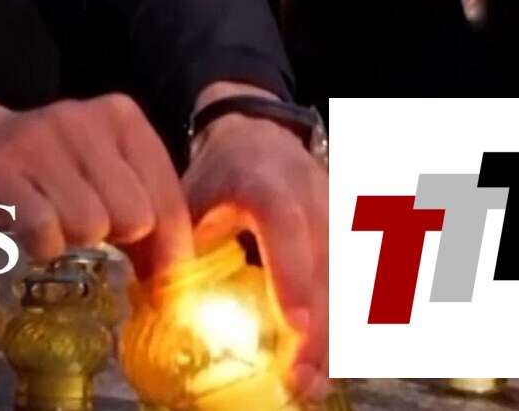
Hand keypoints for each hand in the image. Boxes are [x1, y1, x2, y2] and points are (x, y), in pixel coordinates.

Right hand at [0, 76, 193, 277]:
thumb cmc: (44, 168)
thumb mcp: (100, 171)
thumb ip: (144, 212)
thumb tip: (174, 279)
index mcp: (120, 116)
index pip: (167, 193)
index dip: (173, 247)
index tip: (169, 284)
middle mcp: (83, 121)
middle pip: (135, 216)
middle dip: (117, 237)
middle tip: (89, 229)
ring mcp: (39, 142)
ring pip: (91, 226)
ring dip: (74, 239)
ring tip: (54, 220)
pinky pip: (46, 234)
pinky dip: (42, 246)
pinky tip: (30, 230)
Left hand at [183, 85, 328, 402]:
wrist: (261, 136)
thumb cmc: (222, 173)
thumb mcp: (190, 197)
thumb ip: (177, 245)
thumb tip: (159, 304)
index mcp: (268, 182)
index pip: (287, 226)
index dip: (293, 275)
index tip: (295, 324)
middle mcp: (316, 196)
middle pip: (330, 265)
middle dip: (321, 328)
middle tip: (302, 379)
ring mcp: (343, 216)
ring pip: (351, 281)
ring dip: (337, 336)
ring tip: (312, 383)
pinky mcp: (354, 237)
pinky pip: (359, 286)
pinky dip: (345, 326)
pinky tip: (327, 363)